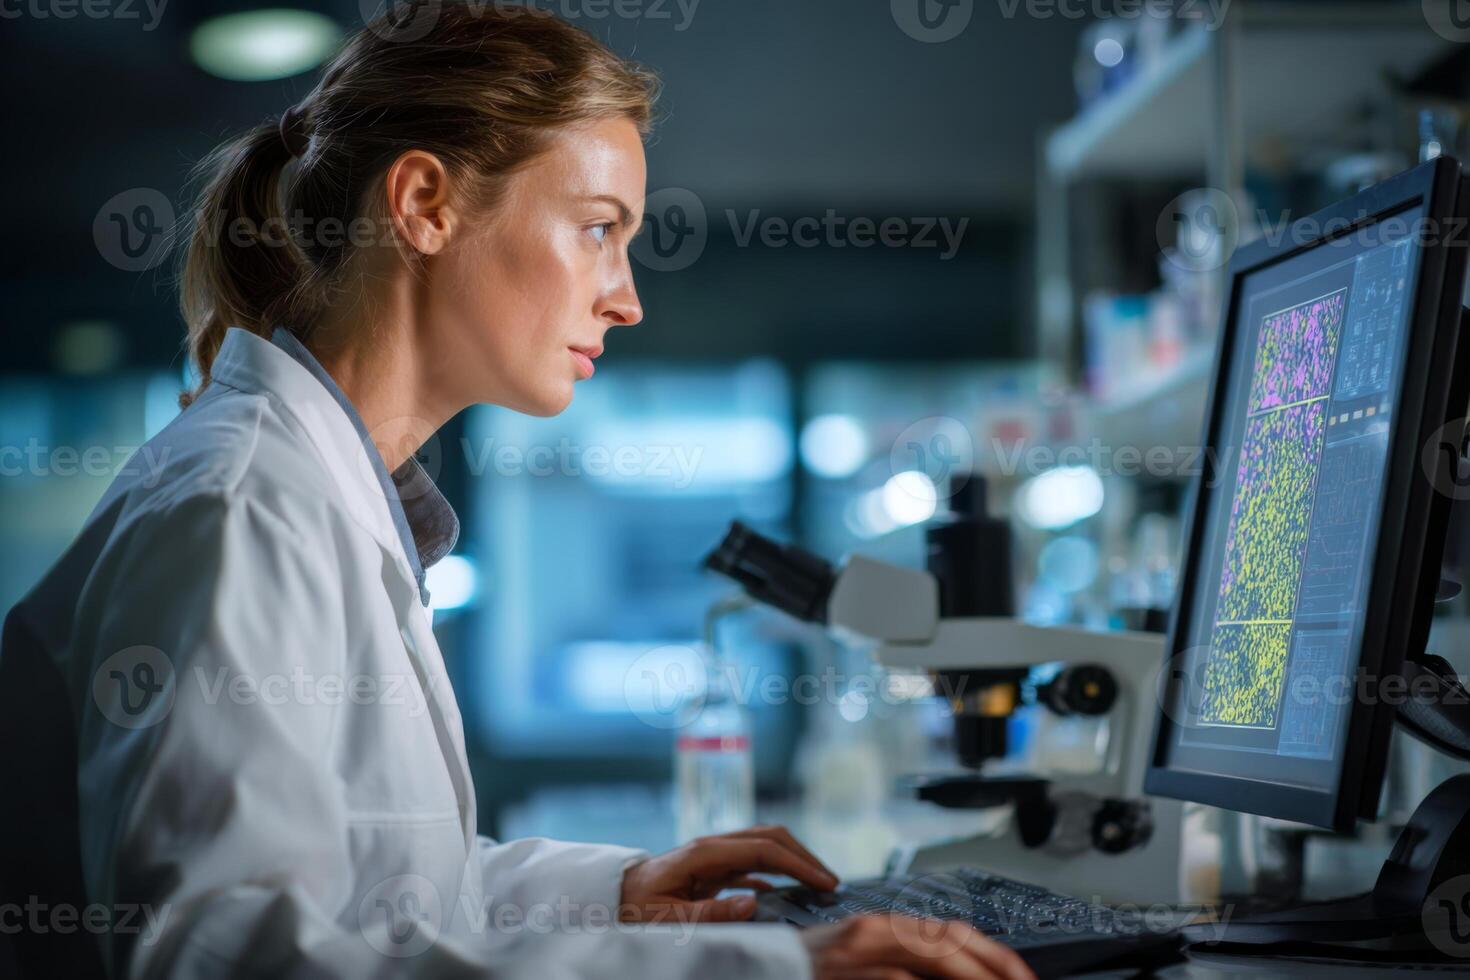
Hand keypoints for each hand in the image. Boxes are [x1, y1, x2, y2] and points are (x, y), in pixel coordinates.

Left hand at [619, 824, 838, 923]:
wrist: (613, 896)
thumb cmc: (636, 907)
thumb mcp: (668, 918)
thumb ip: (710, 912)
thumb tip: (753, 903)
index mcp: (703, 852)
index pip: (763, 850)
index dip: (797, 863)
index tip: (823, 882)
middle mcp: (713, 846)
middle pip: (770, 838)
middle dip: (804, 856)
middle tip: (830, 882)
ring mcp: (715, 854)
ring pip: (764, 846)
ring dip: (793, 861)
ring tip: (818, 883)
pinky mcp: (714, 866)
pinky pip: (753, 863)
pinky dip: (775, 873)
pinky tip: (786, 892)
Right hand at [801, 914, 1034, 979]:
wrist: (753, 973)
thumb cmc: (814, 974)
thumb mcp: (865, 962)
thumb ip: (907, 965)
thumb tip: (965, 971)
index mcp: (884, 926)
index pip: (957, 934)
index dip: (998, 958)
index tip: (1024, 979)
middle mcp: (873, 931)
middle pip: (952, 941)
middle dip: (996, 968)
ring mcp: (856, 953)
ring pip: (930, 959)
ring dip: (971, 979)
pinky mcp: (841, 972)